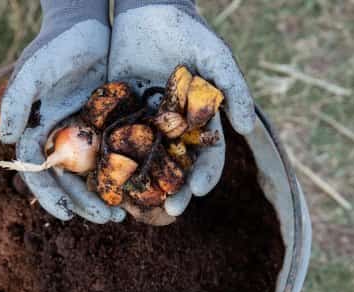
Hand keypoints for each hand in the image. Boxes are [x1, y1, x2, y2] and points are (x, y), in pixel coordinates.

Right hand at [0, 0, 124, 222]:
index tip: (65, 216)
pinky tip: (139, 187)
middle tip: (109, 219)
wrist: (86, 25)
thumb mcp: (34, 70)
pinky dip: (125, 173)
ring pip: (94, 174)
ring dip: (106, 195)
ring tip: (124, 213)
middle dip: (85, 202)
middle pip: (70, 180)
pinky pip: (116, 156)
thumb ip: (18, 101)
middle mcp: (61, 139)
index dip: (50, 196)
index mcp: (38, 132)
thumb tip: (9, 139)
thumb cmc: (56, 46)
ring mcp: (85, 135)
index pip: (39, 172)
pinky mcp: (109, 126)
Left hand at [109, 0, 254, 216]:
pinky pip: (115, 141)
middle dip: (175, 190)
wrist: (149, 8)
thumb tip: (246, 129)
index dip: (205, 175)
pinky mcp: (118, 114)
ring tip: (137, 205)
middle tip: (169, 209)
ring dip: (143, 185)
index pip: (207, 157)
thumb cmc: (189, 32)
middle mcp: (172, 129)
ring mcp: (144, 124)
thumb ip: (233, 90)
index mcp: (198, 123)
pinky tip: (107, 178)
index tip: (199, 191)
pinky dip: (112, 161)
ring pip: (144, 162)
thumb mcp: (216, 57)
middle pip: (176, 169)